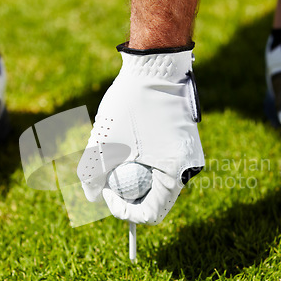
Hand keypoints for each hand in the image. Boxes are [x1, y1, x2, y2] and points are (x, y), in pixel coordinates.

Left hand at [78, 43, 203, 224]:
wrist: (154, 65)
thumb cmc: (129, 103)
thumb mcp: (102, 143)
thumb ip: (93, 176)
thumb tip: (92, 198)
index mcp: (175, 173)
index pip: (151, 214)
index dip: (123, 211)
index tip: (105, 193)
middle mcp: (188, 168)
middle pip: (154, 200)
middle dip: (128, 195)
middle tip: (107, 180)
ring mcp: (188, 155)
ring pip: (157, 182)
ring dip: (134, 179)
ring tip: (115, 159)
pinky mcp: (184, 143)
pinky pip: (162, 165)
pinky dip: (143, 164)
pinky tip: (128, 146)